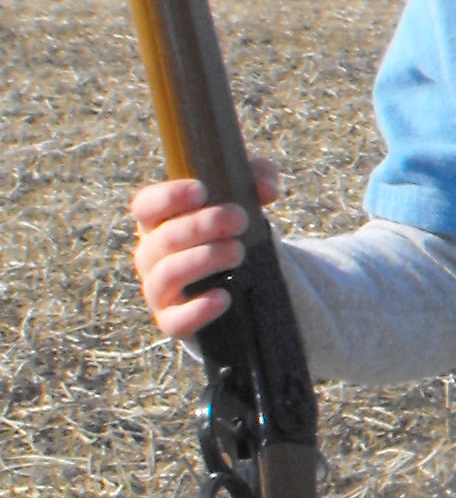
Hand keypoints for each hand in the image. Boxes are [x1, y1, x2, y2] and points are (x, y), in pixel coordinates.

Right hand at [130, 156, 279, 339]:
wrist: (235, 278)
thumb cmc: (230, 227)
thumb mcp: (244, 195)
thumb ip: (257, 177)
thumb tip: (266, 189)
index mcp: (159, 220)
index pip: (146, 205)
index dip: (168, 196)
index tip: (201, 190)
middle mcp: (151, 254)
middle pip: (164, 238)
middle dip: (202, 226)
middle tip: (241, 219)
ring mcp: (158, 289)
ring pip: (168, 274)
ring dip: (204, 260)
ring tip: (239, 251)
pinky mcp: (172, 320)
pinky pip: (175, 320)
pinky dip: (198, 309)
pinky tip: (224, 296)